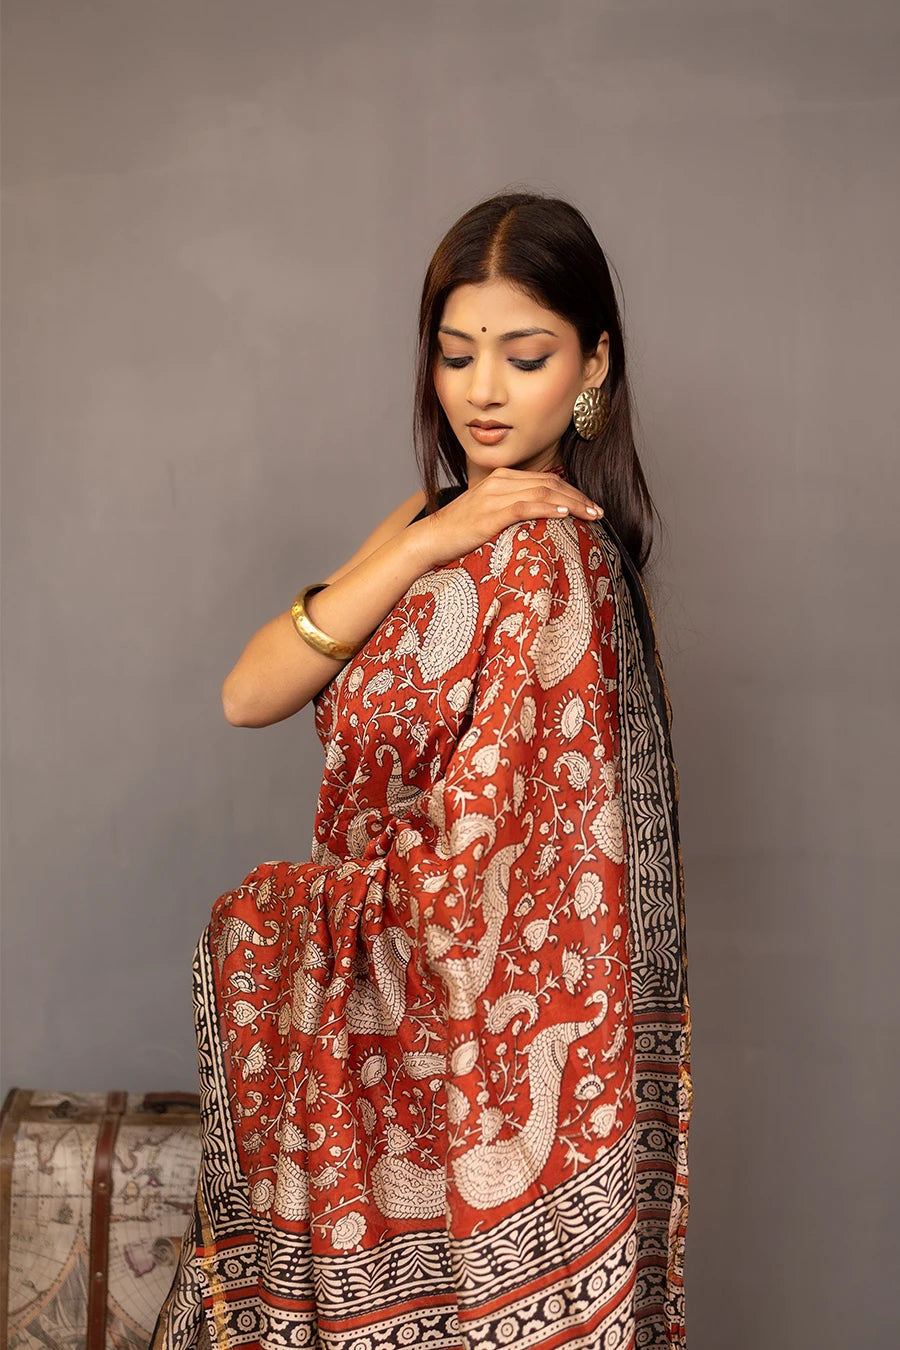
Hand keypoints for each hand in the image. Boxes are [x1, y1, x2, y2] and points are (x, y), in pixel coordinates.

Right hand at [410, 467, 603, 569]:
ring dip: (571, 503)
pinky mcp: (490, 512)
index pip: (546, 480)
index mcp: (503, 478)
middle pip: (550, 483)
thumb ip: (512, 510)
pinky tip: (564, 514)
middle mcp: (501, 481)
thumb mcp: (490, 515)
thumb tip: (538, 521)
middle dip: (578, 497)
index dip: (572, 491)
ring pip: (543, 492)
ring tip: (591, 515)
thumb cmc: (460, 532)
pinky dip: (548, 508)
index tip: (590, 506)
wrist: (431, 539)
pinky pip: (525, 506)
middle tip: (599, 512)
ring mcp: (495, 495)